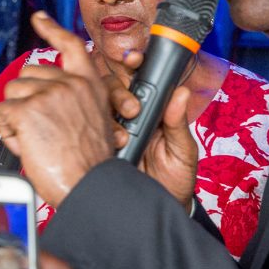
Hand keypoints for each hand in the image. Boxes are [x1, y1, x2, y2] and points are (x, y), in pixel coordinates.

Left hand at [0, 12, 116, 206]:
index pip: (69, 45)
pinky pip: (3, 114)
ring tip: (38, 141)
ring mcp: (49, 94)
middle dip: (25, 101)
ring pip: (12, 93)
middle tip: (42, 130)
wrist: (92, 185)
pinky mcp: (29, 110)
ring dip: (16, 118)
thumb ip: (74, 102)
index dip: (52, 28)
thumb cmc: (91, 166)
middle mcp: (70, 84)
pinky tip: (29, 146)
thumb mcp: (95, 123)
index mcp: (88, 85)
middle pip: (28, 76)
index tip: (39, 18)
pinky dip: (9, 133)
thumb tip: (45, 92)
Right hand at [96, 47, 198, 210]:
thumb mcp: (182, 151)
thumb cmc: (175, 179)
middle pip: (113, 85)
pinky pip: (86, 128)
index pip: (141, 78)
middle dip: (118, 90)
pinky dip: (88, 128)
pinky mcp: (96, 144)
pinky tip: (102, 140)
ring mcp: (111, 128)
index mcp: (152, 110)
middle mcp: (129, 114)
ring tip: (121, 137)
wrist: (156, 210)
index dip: (134, 63)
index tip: (133, 58)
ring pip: (96, 104)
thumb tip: (181, 93)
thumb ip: (177, 123)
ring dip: (105, 113)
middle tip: (131, 109)